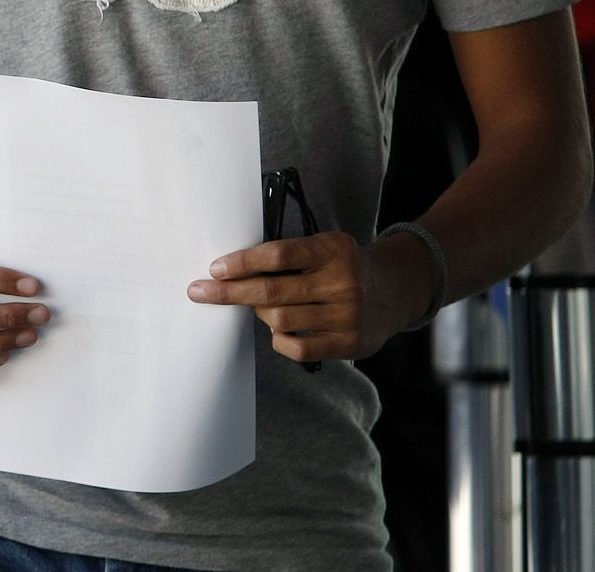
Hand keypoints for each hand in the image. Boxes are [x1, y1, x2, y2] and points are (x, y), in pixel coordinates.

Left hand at [187, 230, 430, 363]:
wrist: (394, 292)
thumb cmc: (343, 266)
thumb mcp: (324, 246)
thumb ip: (289, 255)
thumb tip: (232, 268)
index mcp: (332, 249)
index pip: (279, 254)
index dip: (242, 262)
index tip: (215, 268)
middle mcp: (342, 282)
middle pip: (272, 290)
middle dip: (229, 291)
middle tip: (200, 291)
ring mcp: (348, 314)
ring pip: (280, 319)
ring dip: (259, 313)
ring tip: (260, 307)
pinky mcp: (350, 343)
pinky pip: (298, 348)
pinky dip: (278, 340)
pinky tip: (278, 330)